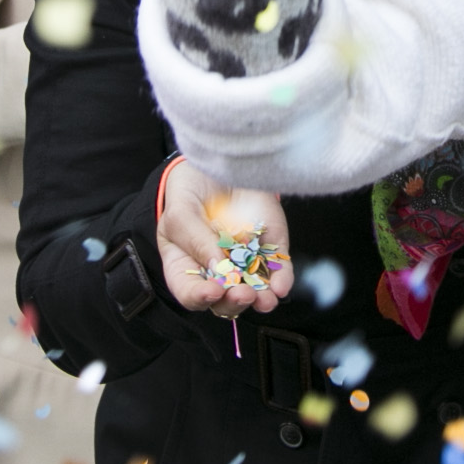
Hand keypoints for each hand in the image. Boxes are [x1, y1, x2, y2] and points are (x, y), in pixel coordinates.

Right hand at [155, 159, 294, 318]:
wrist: (221, 161)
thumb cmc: (190, 189)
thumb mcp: (182, 210)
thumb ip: (195, 239)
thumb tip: (218, 266)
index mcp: (185, 266)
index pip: (189, 292)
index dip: (199, 297)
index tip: (212, 290)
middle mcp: (216, 271)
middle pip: (223, 301)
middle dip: (233, 302)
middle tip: (242, 293)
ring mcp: (244, 262)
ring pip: (253, 293)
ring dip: (260, 300)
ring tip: (265, 299)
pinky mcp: (270, 249)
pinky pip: (277, 270)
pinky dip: (281, 280)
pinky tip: (281, 286)